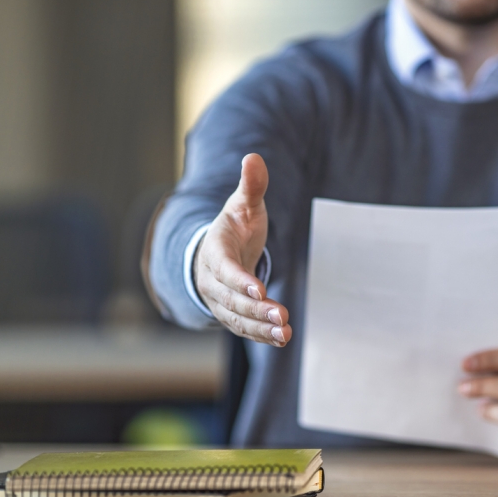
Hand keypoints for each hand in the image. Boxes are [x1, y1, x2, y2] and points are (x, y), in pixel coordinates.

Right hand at [194, 153, 291, 345]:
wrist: (218, 251)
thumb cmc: (235, 226)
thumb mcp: (244, 204)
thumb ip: (251, 186)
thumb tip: (253, 157)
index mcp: (214, 250)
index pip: (224, 268)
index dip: (239, 280)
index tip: (259, 289)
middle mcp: (212, 280)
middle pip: (232, 299)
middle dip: (257, 309)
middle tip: (283, 317)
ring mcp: (219, 299)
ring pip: (237, 318)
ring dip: (260, 328)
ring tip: (285, 334)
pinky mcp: (230, 314)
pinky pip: (243, 328)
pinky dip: (261, 335)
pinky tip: (282, 339)